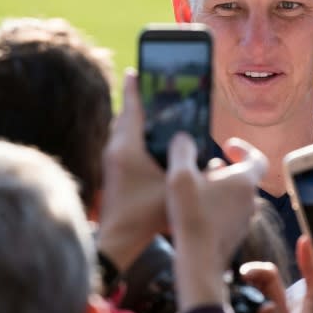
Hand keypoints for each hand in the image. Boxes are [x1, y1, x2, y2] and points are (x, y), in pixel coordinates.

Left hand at [97, 70, 168, 271]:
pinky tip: (148, 146)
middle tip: (149, 90)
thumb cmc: (146, 215)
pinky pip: (122, 147)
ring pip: (122, 133)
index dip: (134, 88)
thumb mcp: (175, 186)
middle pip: (125, 118)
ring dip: (135, 122)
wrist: (118, 241)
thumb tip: (201, 153)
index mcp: (127, 147)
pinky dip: (133, 139)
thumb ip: (187, 166)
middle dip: (137, 103)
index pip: (130, 108)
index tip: (135, 70)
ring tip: (151, 115)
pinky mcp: (112, 176)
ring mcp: (110, 164)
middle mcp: (115, 151)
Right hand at [166, 133, 267, 311]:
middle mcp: (250, 201)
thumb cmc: (191, 217)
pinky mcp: (234, 237)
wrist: (199, 262)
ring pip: (236, 198)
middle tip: (205, 167)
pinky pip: (229, 215)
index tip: (226, 146)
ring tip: (197, 188)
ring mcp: (244, 221)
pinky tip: (195, 211)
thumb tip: (183, 138)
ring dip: (220, 189)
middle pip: (244, 179)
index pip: (257, 159)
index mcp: (244, 182)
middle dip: (226, 170)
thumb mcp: (179, 176)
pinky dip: (217, 207)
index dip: (243, 149)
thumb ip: (182, 151)